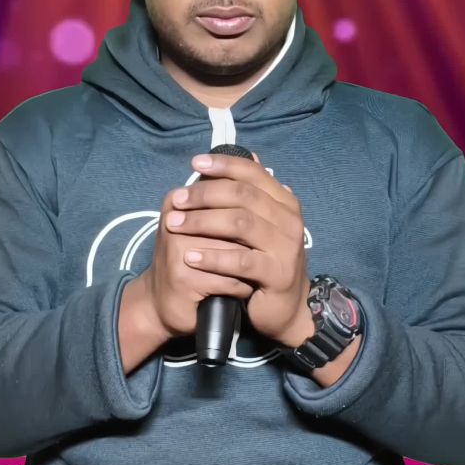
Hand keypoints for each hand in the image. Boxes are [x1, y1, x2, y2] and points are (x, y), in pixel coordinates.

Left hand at [145, 151, 310, 345]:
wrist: (284, 309)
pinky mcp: (278, 274)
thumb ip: (250, 196)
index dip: (223, 165)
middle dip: (204, 194)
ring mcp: (287, 247)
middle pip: (243, 195)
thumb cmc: (264, 263)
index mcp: (285, 203)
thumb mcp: (258, 226)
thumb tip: (243, 155)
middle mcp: (290, 220)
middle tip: (176, 200)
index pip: (253, 174)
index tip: (196, 163)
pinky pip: (241, 261)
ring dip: (202, 221)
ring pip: (240, 223)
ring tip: (174, 225)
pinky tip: (190, 256)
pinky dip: (213, 257)